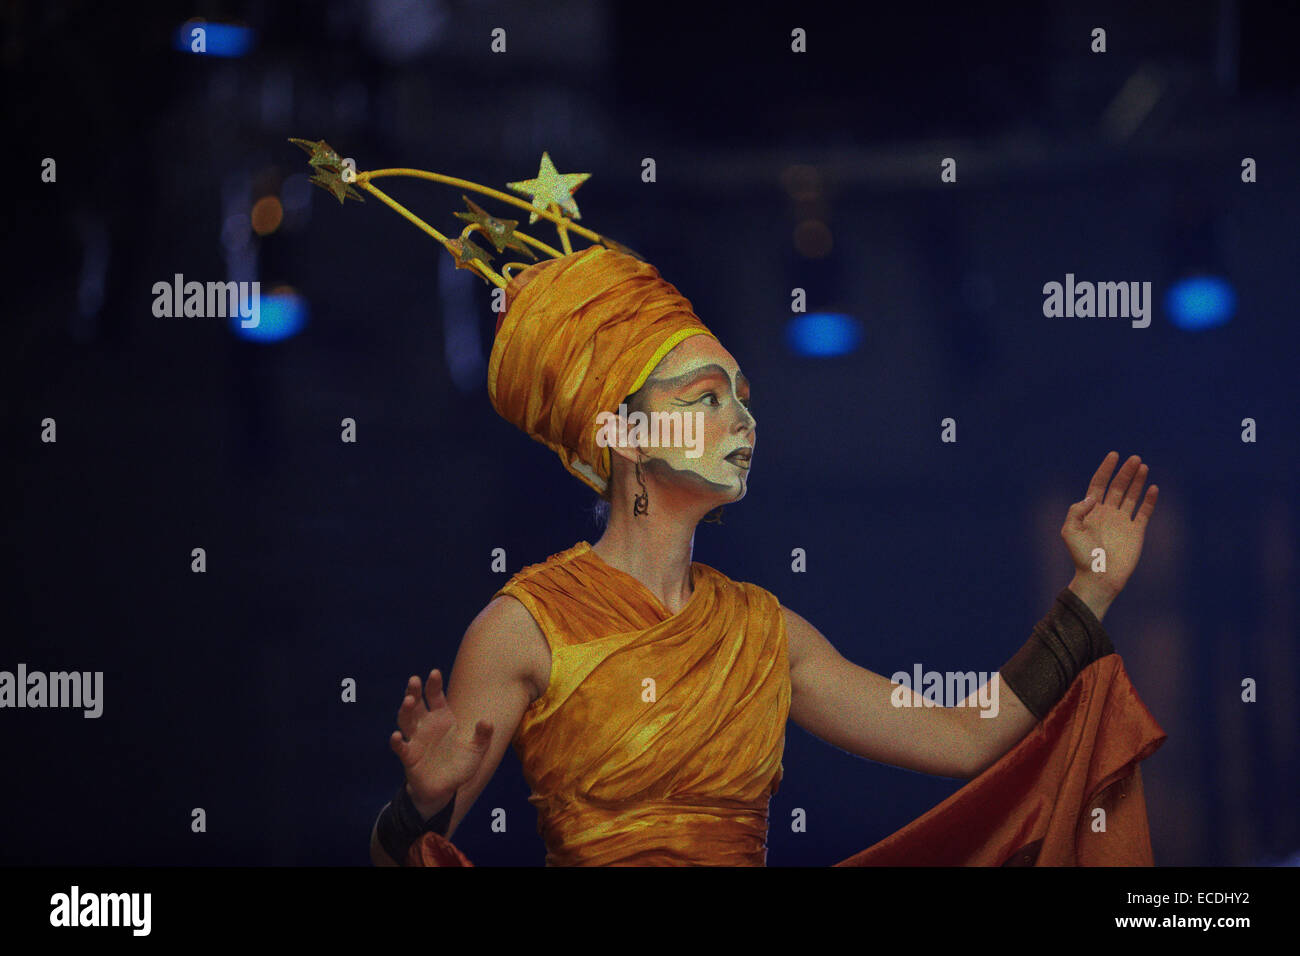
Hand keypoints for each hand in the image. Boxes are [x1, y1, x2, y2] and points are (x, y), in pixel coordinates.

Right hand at [388, 669, 493, 818]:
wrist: (444, 789)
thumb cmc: (460, 765)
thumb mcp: (476, 751)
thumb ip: (482, 736)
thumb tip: (486, 721)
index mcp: (442, 717)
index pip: (435, 696)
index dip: (434, 684)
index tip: (434, 673)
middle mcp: (426, 724)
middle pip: (417, 703)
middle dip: (415, 691)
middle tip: (414, 680)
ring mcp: (415, 739)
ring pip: (406, 720)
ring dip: (405, 710)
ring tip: (408, 700)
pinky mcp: (408, 756)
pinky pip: (401, 747)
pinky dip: (397, 741)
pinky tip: (397, 735)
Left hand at [1061, 452, 1158, 609]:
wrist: (1099, 578)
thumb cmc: (1082, 557)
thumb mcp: (1070, 531)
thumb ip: (1077, 511)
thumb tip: (1093, 497)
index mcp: (1090, 511)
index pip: (1099, 484)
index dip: (1105, 469)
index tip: (1114, 455)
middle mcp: (1107, 513)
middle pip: (1117, 487)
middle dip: (1125, 472)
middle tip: (1134, 458)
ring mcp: (1122, 522)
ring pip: (1131, 496)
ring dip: (1137, 481)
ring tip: (1142, 466)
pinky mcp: (1136, 532)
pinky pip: (1144, 512)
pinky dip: (1149, 500)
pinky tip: (1152, 487)